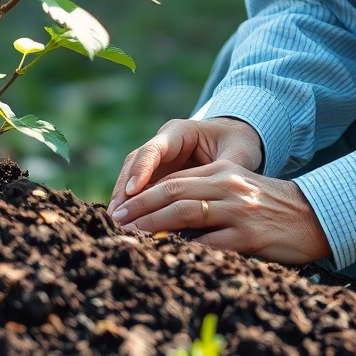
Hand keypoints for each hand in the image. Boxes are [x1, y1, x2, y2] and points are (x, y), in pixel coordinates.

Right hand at [109, 117, 262, 213]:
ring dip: (124, 200)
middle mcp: (163, 142)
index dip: (142, 170)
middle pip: (135, 163)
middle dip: (124, 189)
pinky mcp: (158, 175)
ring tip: (117, 224)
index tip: (132, 191)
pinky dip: (134, 205)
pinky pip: (141, 189)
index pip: (154, 149)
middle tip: (117, 216)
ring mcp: (158, 159)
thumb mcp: (238, 153)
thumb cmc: (239, 143)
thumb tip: (217, 200)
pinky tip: (129, 224)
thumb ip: (226, 173)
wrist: (236, 139)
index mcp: (180, 131)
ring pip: (132, 176)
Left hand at [109, 158, 331, 264]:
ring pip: (186, 214)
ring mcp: (237, 210)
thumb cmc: (269, 205)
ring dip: (154, 226)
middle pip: (174, 192)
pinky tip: (169, 255)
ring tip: (132, 236)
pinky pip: (210, 243)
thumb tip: (167, 208)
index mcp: (222, 172)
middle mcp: (227, 186)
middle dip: (141, 207)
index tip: (123, 207)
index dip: (145, 193)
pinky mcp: (248, 236)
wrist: (312, 216)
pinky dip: (186, 249)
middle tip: (117, 220)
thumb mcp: (237, 188)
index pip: (175, 179)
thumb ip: (207, 191)